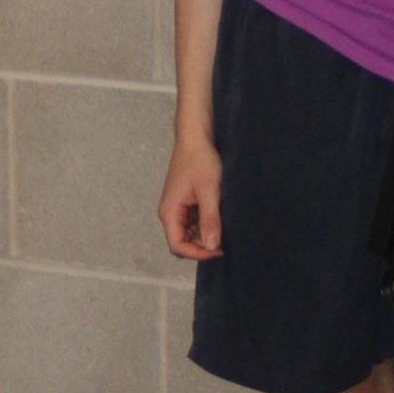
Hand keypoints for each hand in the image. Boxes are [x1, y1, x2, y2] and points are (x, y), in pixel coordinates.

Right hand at [158, 140, 224, 260]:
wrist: (196, 139)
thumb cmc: (199, 159)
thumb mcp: (209, 191)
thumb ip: (210, 219)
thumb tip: (212, 246)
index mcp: (169, 212)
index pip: (177, 246)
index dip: (197, 253)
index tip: (218, 250)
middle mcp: (170, 213)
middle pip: (183, 243)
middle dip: (202, 246)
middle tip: (224, 241)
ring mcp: (178, 209)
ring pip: (189, 235)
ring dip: (205, 235)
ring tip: (223, 226)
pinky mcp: (186, 204)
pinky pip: (194, 223)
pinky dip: (206, 225)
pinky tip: (219, 217)